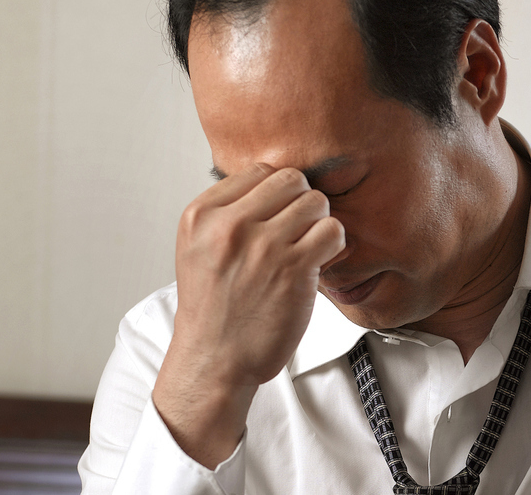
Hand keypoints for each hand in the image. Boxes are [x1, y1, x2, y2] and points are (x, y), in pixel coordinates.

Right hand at [152, 164, 346, 466]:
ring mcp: (263, 245)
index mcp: (201, 215)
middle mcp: (230, 225)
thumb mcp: (197, 249)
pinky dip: (334, 244)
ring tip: (308, 247)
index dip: (277, 193)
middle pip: (290, 179)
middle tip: (299, 230)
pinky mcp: (294, 268)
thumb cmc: (212, 308)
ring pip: (315, 201)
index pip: (258, 172)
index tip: (278, 217)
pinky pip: (332, 230)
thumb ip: (226, 213)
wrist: (215, 359)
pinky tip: (319, 261)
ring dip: (319, 223)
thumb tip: (270, 183)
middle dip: (301, 201)